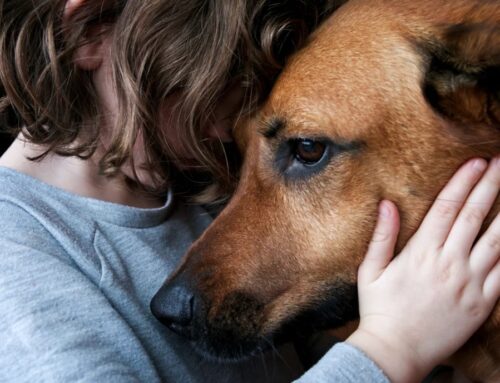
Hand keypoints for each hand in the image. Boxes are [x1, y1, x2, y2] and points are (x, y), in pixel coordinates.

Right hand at [347, 158, 499, 382]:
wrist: (396, 350)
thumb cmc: (379, 310)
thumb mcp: (370, 270)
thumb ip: (382, 236)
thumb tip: (387, 204)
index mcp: (421, 252)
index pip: (447, 207)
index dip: (463, 181)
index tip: (476, 162)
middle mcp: (449, 262)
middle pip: (475, 216)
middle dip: (491, 186)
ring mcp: (469, 283)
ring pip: (497, 241)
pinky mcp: (482, 303)